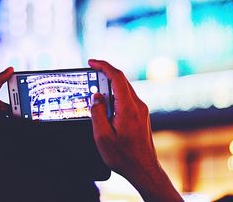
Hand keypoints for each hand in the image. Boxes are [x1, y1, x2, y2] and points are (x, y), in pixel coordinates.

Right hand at [88, 59, 182, 201]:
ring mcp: (141, 110)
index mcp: (128, 109)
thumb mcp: (102, 136)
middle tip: (89, 77)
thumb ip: (97, 113)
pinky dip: (114, 97)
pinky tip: (105, 107)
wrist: (143, 169)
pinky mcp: (141, 115)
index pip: (117, 78)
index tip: (91, 62)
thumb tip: (96, 96)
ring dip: (108, 87)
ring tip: (94, 96)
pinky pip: (126, 99)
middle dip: (104, 75)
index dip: (103, 66)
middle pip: (121, 81)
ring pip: (124, 89)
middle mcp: (138, 106)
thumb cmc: (123, 156)